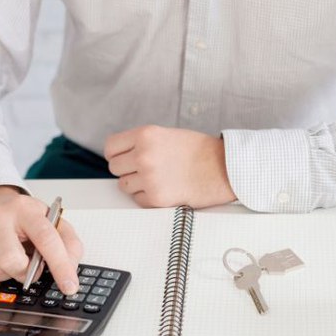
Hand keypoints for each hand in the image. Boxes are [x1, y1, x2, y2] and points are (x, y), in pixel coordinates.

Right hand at [0, 185, 81, 294]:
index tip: (70, 287)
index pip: (46, 239)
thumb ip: (69, 245)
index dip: (60, 266)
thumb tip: (70, 271)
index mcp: (26, 210)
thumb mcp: (53, 222)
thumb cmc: (25, 218)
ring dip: (9, 275)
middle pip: (12, 261)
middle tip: (31, 267)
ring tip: (13, 260)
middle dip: (26, 273)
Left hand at [104, 125, 236, 207]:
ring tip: (158, 178)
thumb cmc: (199, 151)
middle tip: (146, 169)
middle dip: (127, 169)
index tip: (124, 158)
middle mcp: (144, 155)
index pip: (110, 147)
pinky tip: (165, 188)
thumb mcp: (167, 135)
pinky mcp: (156, 198)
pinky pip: (138, 200)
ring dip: (136, 184)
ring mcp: (149, 178)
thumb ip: (142, 143)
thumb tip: (120, 157)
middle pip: (115, 167)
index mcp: (145, 135)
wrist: (224, 169)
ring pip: (124, 185)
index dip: (116, 154)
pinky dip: (148, 197)